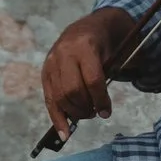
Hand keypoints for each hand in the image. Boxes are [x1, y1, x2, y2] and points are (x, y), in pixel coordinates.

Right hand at [41, 10, 132, 131]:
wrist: (88, 27)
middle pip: (73, 91)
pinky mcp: (45, 71)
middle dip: (86, 107)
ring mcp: (51, 62)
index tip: (107, 112)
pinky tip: (64, 133)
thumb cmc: (106, 42)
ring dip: (74, 112)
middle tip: (96, 112)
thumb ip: (112, 76)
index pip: (92, 80)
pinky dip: (57, 118)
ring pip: (59, 97)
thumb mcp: (115, 51)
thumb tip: (103, 110)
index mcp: (85, 45)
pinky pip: (49, 98)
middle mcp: (64, 53)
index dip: (101, 100)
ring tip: (87, 113)